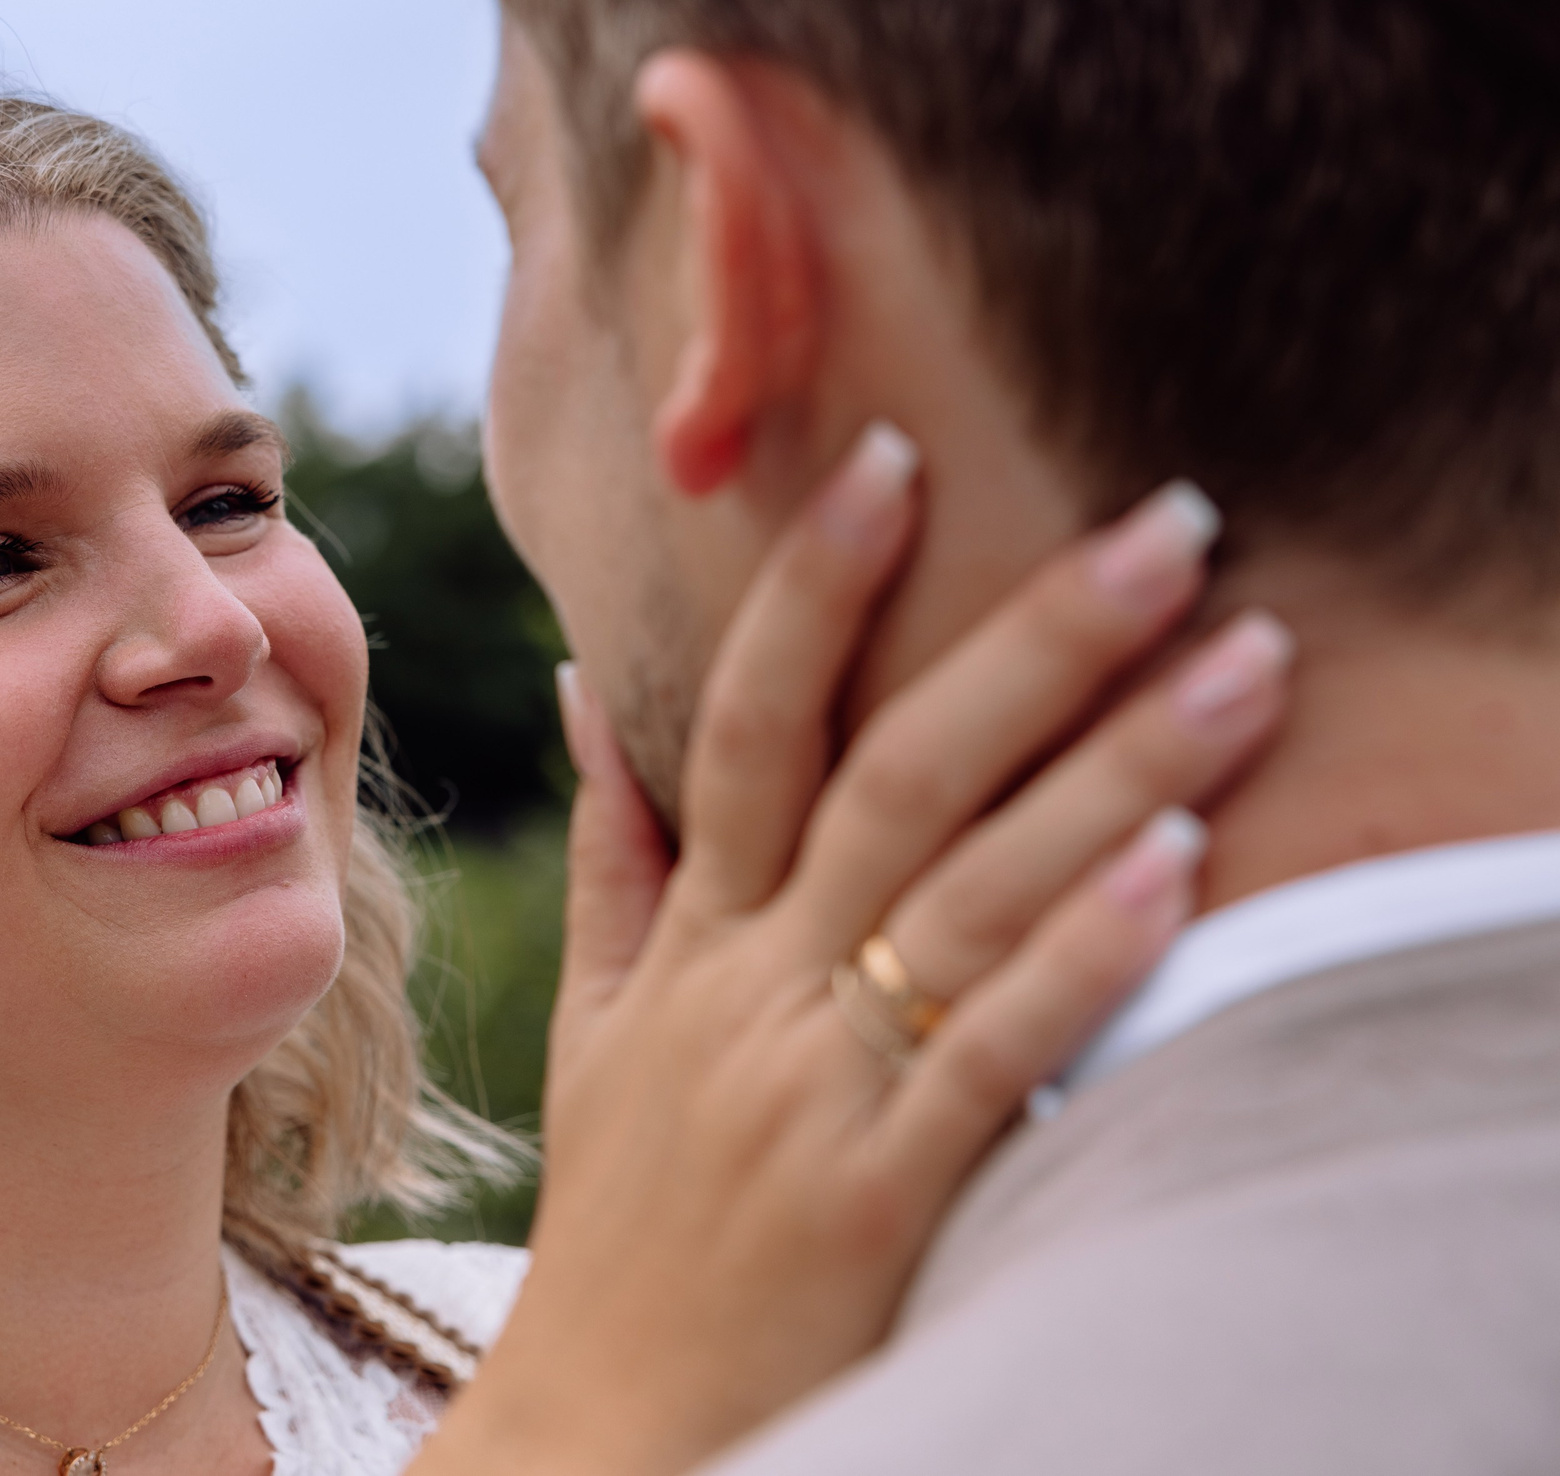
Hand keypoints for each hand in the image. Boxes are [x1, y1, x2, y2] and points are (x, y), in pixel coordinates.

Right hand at [415, 427, 1290, 1475]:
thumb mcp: (598, 1028)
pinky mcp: (879, 1192)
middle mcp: (751, 985)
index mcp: (692, 939)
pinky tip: (1176, 863)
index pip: (749, 721)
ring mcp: (813, 1084)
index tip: (896, 458)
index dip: (818, 587)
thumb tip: (588, 691)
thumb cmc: (620, 1218)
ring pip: (967, 890)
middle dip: (1033, 638)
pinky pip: (988, 1049)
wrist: (600, 1425)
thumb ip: (613, 858)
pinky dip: (1080, 953)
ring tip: (1247, 656)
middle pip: (893, 773)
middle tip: (1173, 519)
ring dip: (1114, 764)